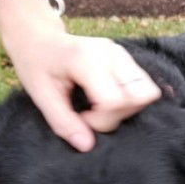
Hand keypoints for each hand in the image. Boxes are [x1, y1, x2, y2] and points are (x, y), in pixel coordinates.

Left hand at [0, 0, 160, 150]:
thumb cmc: (37, 65)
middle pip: (137, 97)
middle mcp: (111, 53)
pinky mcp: (128, 58)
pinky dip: (130, 100)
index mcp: (86, 60)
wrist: (39, 38)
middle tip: (94, 112)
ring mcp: (122, 54)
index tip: (82, 117)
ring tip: (102, 106)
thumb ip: (64, 123)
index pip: (114, 101)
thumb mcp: (41, 96)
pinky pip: (144, 86)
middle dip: (118, 115)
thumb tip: (87, 146)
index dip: (102, 120)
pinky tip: (107, 98)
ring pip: (147, 91)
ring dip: (128, 108)